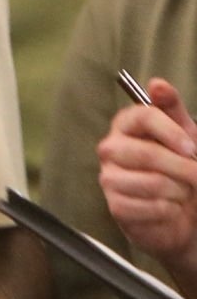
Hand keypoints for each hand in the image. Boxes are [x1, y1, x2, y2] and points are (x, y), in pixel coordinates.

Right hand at [98, 78, 196, 277]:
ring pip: (153, 183)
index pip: (142, 115)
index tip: (192, 149)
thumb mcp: (184, 136)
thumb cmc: (180, 169)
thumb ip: (172, 109)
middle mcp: (111, 148)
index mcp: (126, 125)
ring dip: (179, 192)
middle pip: (148, 154)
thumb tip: (157, 84)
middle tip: (196, 177)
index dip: (172, 132)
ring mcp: (110, 177)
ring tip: (180, 193)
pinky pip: (151, 207)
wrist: (180, 214)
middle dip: (183, 169)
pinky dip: (170, 210)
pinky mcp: (116, 206)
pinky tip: (169, 208)